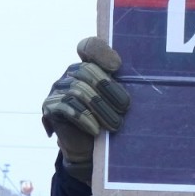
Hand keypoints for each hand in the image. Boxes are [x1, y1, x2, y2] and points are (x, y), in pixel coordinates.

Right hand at [40, 37, 129, 185]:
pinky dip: (84, 118)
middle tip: (126, 108)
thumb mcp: (119, 101)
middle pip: (86, 70)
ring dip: (100, 108)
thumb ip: (124, 86)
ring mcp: (58, 89)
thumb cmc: (109, 121)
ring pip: (78, 89)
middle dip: (108, 89)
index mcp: (89, 65)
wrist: (90, 150)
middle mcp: (71, 73)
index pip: (89, 46)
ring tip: (116, 124)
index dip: (101, 52)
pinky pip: (66, 106)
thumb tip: (144, 80)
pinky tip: (96, 130)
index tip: (117, 67)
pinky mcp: (50, 107)